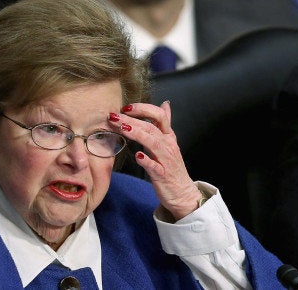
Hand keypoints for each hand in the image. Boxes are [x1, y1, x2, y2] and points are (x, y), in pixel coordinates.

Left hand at [109, 101, 204, 219]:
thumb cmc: (171, 168)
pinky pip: (154, 166)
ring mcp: (165, 160)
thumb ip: (165, 123)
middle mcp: (168, 145)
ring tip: (122, 128)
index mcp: (168, 136)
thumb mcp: (169, 142)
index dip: (142, 109)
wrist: (182, 193)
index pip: (158, 115)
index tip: (126, 107)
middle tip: (114, 115)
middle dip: (131, 119)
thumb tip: (165, 104)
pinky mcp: (162, 175)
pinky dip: (146, 160)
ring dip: (137, 134)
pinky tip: (137, 156)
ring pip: (152, 142)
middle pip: (151, 126)